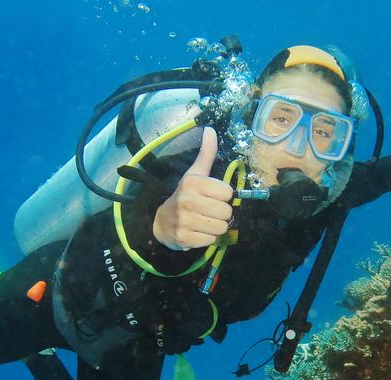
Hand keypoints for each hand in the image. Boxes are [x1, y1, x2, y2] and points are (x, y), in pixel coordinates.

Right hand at [153, 127, 232, 250]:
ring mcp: (184, 221)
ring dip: (216, 227)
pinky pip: (212, 240)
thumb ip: (206, 153)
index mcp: (192, 182)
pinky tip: (198, 231)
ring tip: (205, 221)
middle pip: (227, 212)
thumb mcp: (194, 173)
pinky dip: (208, 238)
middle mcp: (187, 200)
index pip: (228, 193)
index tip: (212, 196)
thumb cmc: (185, 195)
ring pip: (221, 227)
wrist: (162, 222)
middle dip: (221, 213)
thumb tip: (211, 129)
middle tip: (209, 211)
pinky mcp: (184, 238)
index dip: (223, 196)